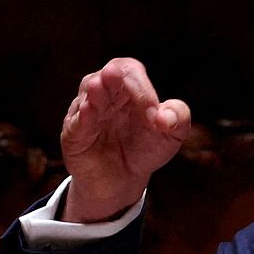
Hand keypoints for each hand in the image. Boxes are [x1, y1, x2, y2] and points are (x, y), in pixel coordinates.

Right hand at [59, 58, 191, 222]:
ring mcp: (87, 110)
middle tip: (114, 75)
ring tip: (98, 87)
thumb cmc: (145, 148)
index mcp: (130, 88)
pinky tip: (89, 112)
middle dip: (113, 75)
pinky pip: (76, 121)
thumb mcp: (171, 135)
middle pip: (108, 73)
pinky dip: (83, 116)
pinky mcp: (74, 133)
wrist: (122, 180)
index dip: (143, 89)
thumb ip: (179, 119)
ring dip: (94, 90)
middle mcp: (107, 93)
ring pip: (88, 91)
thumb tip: (167, 118)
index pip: (132, 73)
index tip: (155, 116)